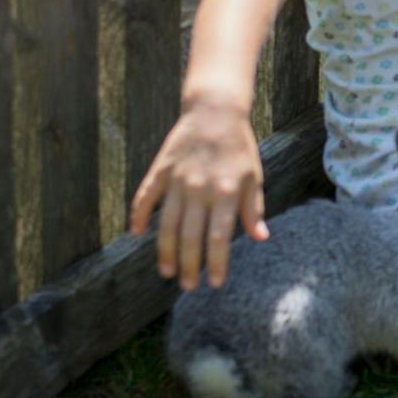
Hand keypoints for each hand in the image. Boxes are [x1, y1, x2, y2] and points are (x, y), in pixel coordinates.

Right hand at [129, 99, 267, 289]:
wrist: (215, 111)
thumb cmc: (239, 147)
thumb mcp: (254, 176)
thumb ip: (253, 208)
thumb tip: (260, 238)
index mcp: (226, 192)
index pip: (218, 238)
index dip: (216, 263)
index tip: (215, 283)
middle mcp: (200, 189)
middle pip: (191, 237)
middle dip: (189, 266)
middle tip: (188, 286)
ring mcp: (177, 180)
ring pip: (167, 224)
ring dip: (166, 251)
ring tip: (167, 272)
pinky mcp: (160, 170)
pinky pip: (145, 196)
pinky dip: (139, 215)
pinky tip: (137, 233)